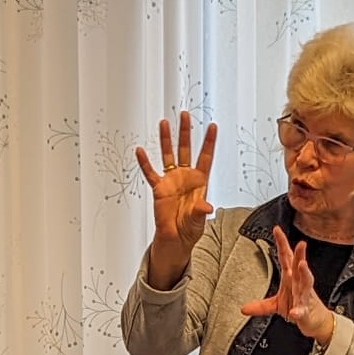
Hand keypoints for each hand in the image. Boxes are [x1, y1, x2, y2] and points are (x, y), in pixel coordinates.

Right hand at [135, 112, 217, 260]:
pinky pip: (151, 173)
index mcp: (199, 182)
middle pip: (185, 149)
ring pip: (168, 155)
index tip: (213, 126)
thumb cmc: (189, 228)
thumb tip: (206, 207)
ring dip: (166, 140)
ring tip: (164, 124)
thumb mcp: (199, 220)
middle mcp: (185, 177)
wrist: (175, 238)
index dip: (209, 142)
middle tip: (184, 115)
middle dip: (185, 132)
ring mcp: (171, 181)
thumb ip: (201, 211)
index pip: (205, 157)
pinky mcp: (159, 189)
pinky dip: (145, 163)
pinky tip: (141, 151)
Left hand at [241, 225, 335, 344]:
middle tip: (300, 243)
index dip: (281, 244)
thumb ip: (261, 305)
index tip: (277, 230)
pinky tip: (295, 312)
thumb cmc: (297, 307)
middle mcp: (298, 284)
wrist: (314, 321)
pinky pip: (302, 310)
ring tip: (301, 265)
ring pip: (306, 282)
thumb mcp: (276, 305)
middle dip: (299, 254)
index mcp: (290, 278)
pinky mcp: (305, 311)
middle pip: (298, 265)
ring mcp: (304, 296)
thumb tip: (244, 308)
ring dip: (304, 272)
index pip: (285, 258)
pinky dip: (298, 311)